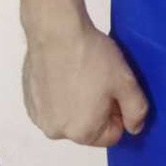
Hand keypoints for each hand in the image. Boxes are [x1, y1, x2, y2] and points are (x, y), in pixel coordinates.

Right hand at [23, 16, 149, 147]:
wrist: (56, 30)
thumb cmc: (93, 57)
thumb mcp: (126, 82)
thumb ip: (136, 111)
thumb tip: (134, 129)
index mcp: (82, 132)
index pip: (112, 135)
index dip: (119, 112)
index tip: (115, 89)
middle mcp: (57, 131)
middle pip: (88, 128)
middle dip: (97, 109)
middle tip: (99, 80)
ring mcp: (39, 116)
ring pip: (69, 116)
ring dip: (77, 102)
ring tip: (81, 74)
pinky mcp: (28, 100)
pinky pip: (52, 105)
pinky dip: (59, 94)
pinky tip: (63, 72)